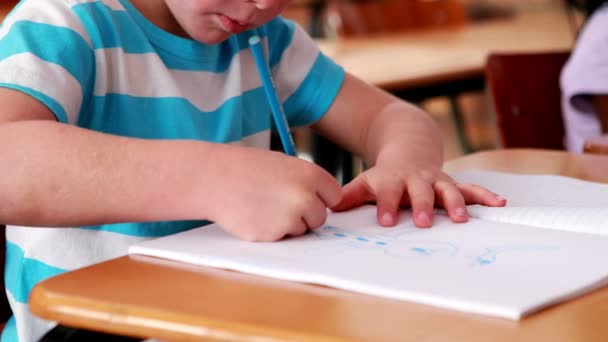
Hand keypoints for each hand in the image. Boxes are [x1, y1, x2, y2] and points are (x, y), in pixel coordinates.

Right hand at [205, 146, 340, 241]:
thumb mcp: (284, 165)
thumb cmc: (248, 168)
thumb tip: (322, 204)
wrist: (214, 178)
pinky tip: (254, 214)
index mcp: (311, 175)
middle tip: (279, 202)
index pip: (334, 196)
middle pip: (319, 218)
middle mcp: (304, 197)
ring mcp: (289, 218)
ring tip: (263, 205)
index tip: (307, 195)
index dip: (320, 197)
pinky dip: (270, 230)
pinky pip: (281, 238)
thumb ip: (306, 183)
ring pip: (301, 230)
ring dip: (287, 223)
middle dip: (305, 214)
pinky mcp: (273, 235)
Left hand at [331, 160, 505, 227]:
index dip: (387, 206)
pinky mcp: (452, 182)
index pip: (388, 193)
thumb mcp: (367, 180)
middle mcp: (416, 179)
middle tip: (423, 221)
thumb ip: (352, 194)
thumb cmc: (386, 173)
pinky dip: (485, 195)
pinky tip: (500, 204)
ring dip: (455, 204)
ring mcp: (436, 180)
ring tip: (462, 219)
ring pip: (448, 190)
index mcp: (393, 179)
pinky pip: (471, 188)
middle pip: (420, 192)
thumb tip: (330, 206)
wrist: (409, 145)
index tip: (386, 221)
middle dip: (422, 206)